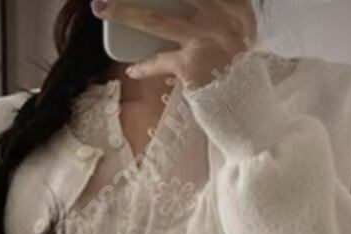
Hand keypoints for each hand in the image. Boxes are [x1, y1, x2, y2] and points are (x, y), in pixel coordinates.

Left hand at [91, 0, 257, 90]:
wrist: (249, 107)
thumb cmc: (241, 70)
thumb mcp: (240, 34)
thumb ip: (221, 13)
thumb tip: (189, 7)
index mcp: (236, 7)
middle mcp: (221, 18)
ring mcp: (204, 40)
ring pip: (156, 20)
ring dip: (125, 13)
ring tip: (101, 7)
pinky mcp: (191, 65)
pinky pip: (160, 62)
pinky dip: (144, 68)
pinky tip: (132, 70)